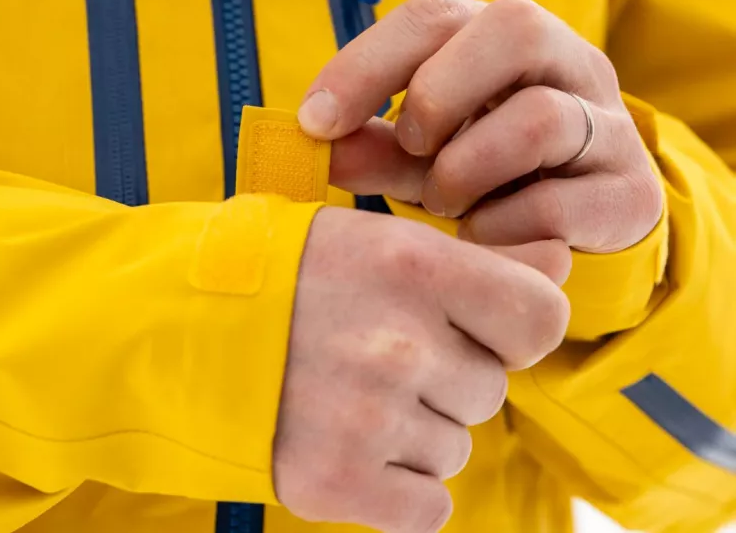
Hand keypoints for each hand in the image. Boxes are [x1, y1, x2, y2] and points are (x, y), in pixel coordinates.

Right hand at [274, 206, 569, 532]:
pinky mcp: (335, 482)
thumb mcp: (383, 240)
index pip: (541, 319)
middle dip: (449, 374)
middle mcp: (399, 344)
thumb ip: (483, 258)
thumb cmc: (295, 273)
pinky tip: (350, 438)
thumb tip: (560, 263)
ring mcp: (368, 419)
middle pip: (490, 388)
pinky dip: (398, 483)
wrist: (184, 323)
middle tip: (380, 349)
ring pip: (455, 445)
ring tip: (351, 388)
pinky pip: (426, 505)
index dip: (517, 325)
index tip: (480, 324)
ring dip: (417, 426)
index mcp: (414, 268)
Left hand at [299, 0, 663, 252]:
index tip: (313, 121)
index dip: (365, 65)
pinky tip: (483, 236)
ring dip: (465, 171)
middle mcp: (568, 63)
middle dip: (438, 95)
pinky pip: (561, 204)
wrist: (580, 218)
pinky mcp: (629, 191)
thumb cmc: (488, 170)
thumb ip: (373, 148)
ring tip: (443, 201)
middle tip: (411, 147)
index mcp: (506, 39)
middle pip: (514, 26)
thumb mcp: (425, 153)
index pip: (435, 16)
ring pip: (539, 119)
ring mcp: (609, 124)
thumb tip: (311, 146)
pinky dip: (501, 227)